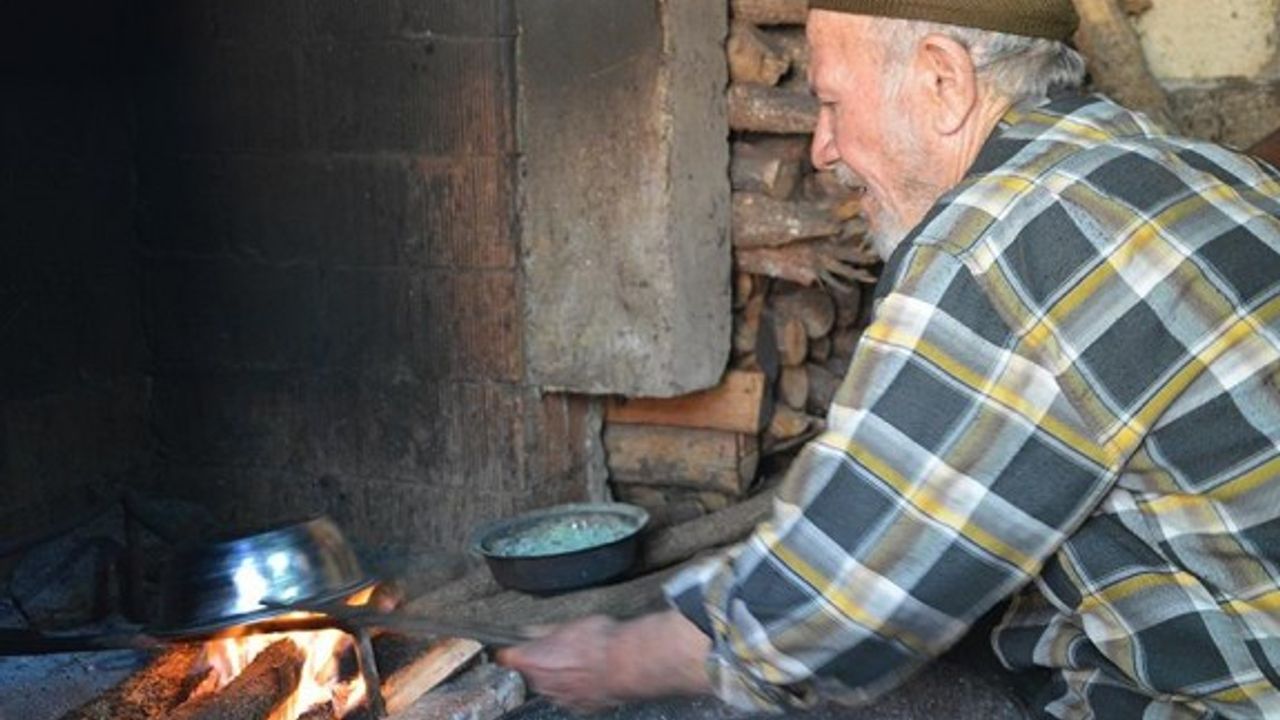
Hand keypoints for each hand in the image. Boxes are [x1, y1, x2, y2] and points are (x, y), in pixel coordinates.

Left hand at [497, 615, 621, 713]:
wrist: (626, 663)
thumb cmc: (599, 642)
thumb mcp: (567, 625)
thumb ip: (543, 631)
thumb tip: (532, 631)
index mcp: (531, 659)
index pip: (505, 657)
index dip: (509, 650)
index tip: (512, 647)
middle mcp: (541, 683)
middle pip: (529, 673)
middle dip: (538, 663)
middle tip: (556, 649)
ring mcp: (559, 698)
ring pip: (549, 686)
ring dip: (557, 676)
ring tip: (577, 661)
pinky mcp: (578, 707)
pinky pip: (569, 697)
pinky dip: (575, 688)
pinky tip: (588, 675)